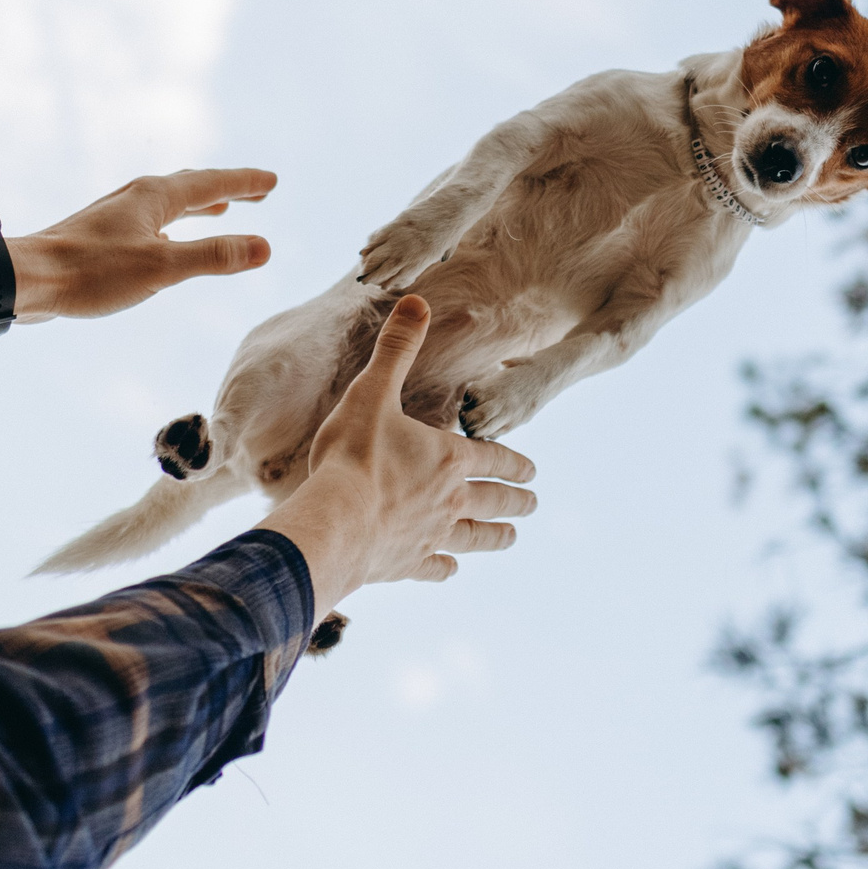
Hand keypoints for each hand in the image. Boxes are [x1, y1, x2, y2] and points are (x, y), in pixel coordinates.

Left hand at [0, 169, 275, 349]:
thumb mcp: (163, 268)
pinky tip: (167, 240)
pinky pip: (153, 222)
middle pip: (192, 188)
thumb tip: (264, 247)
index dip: (244, 183)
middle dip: (226, 190)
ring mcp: (118, 215)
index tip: (272, 181)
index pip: (212, 184)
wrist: (29, 279)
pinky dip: (175, 224)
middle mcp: (137, 198)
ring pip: (170, 204)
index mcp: (155, 197)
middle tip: (257, 192)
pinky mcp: (103, 236)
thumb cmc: (92, 272)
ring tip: (220, 210)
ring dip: (200, 206)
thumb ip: (215, 257)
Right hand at [259, 296, 538, 616]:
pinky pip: (435, 568)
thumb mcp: (373, 392)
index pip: (493, 458)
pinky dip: (445, 567)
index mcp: (447, 458)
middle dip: (516, 501)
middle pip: (493, 501)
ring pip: (474, 538)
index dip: (514, 462)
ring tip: (511, 539)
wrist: (334, 524)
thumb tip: (417, 300)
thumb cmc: (354, 456)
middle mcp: (449, 501)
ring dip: (495, 537)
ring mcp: (430, 536)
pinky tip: (449, 568)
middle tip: (533, 504)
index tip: (533, 470)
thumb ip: (397, 348)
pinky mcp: (406, 564)